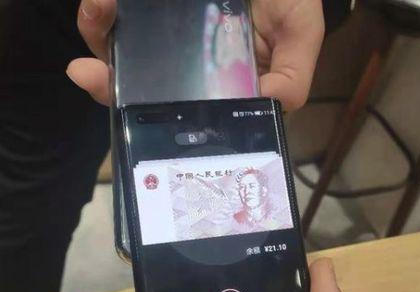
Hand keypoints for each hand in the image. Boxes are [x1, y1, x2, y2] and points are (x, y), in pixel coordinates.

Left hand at [67, 0, 323, 109]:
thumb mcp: (300, 33)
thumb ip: (294, 74)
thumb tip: (271, 102)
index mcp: (222, 88)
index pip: (188, 114)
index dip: (160, 121)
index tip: (135, 116)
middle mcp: (189, 73)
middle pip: (144, 92)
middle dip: (112, 87)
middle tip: (89, 75)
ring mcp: (165, 41)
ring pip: (121, 57)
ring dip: (99, 40)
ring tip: (98, 12)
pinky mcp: (146, 15)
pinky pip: (115, 20)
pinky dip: (102, 13)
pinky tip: (104, 2)